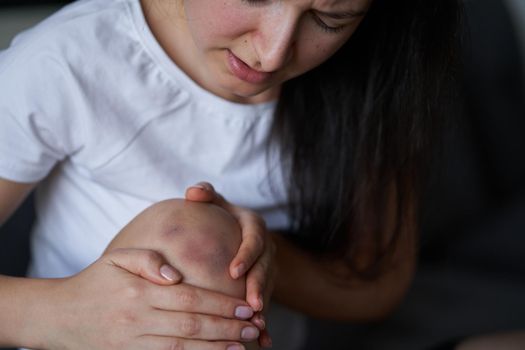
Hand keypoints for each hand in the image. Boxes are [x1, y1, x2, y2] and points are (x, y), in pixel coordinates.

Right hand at [46, 248, 259, 349]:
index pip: (190, 298)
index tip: (245, 305)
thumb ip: (149, 260)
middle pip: (192, 324)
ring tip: (243, 345)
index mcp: (139, 292)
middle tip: (254, 326)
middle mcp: (138, 319)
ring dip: (216, 347)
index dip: (220, 303)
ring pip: (183, 347)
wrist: (58, 315)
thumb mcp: (117, 258)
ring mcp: (133, 342)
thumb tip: (176, 274)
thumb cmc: (94, 282)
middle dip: (227, 327)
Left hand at [185, 182, 275, 347]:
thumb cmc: (218, 215)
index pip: (254, 238)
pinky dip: (265, 323)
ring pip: (268, 288)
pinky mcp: (264, 284)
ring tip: (255, 325)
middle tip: (252, 304)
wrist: (234, 230)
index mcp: (254, 226)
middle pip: (266, 267)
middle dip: (259, 286)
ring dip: (263, 307)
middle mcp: (265, 247)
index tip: (233, 271)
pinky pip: (265, 302)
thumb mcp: (214, 201)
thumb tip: (193, 192)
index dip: (247, 255)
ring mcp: (267, 267)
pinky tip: (262, 342)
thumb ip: (206, 194)